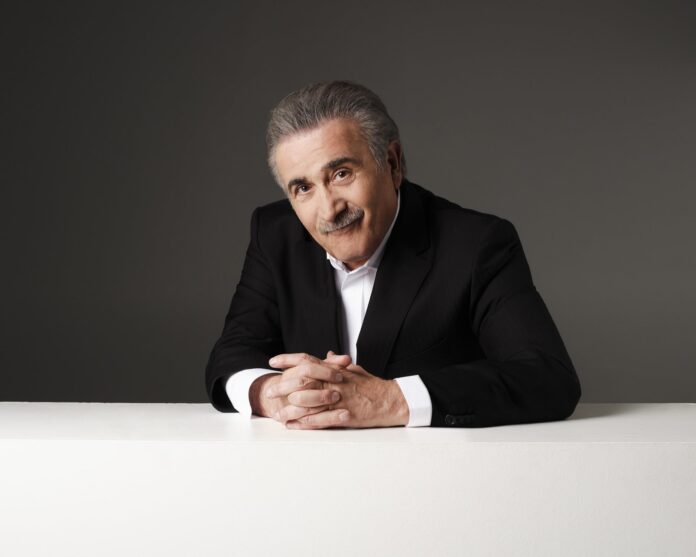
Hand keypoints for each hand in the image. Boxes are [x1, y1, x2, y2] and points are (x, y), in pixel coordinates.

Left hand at [268, 352, 409, 429]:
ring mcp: (338, 399)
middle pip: (302, 381)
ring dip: (290, 407)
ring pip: (308, 401)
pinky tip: (293, 425)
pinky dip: (304, 423)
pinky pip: (319, 420)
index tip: (273, 362)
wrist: (390, 399)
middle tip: (269, 391)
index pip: (307, 360)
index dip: (288, 359)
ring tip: (277, 412)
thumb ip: (337, 363)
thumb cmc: (372, 385)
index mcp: (335, 370)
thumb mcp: (354, 370)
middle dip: (283, 386)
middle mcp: (334, 382)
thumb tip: (327, 355)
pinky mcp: (342, 415)